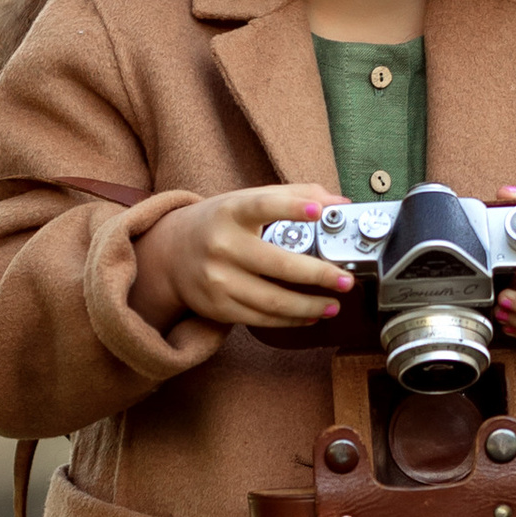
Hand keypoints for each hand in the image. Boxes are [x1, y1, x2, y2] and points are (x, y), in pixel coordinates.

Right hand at [128, 186, 355, 334]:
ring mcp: (218, 279)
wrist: (170, 254)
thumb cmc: (219, 223)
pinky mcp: (218, 306)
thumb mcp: (247, 200)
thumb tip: (339, 204)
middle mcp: (222, 245)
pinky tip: (309, 316)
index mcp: (231, 212)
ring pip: (272, 300)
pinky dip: (290, 320)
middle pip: (278, 264)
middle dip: (318, 275)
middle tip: (345, 280)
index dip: (292, 208)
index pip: (263, 206)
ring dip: (309, 306)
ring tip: (333, 304)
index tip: (319, 211)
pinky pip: (261, 318)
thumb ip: (292, 196)